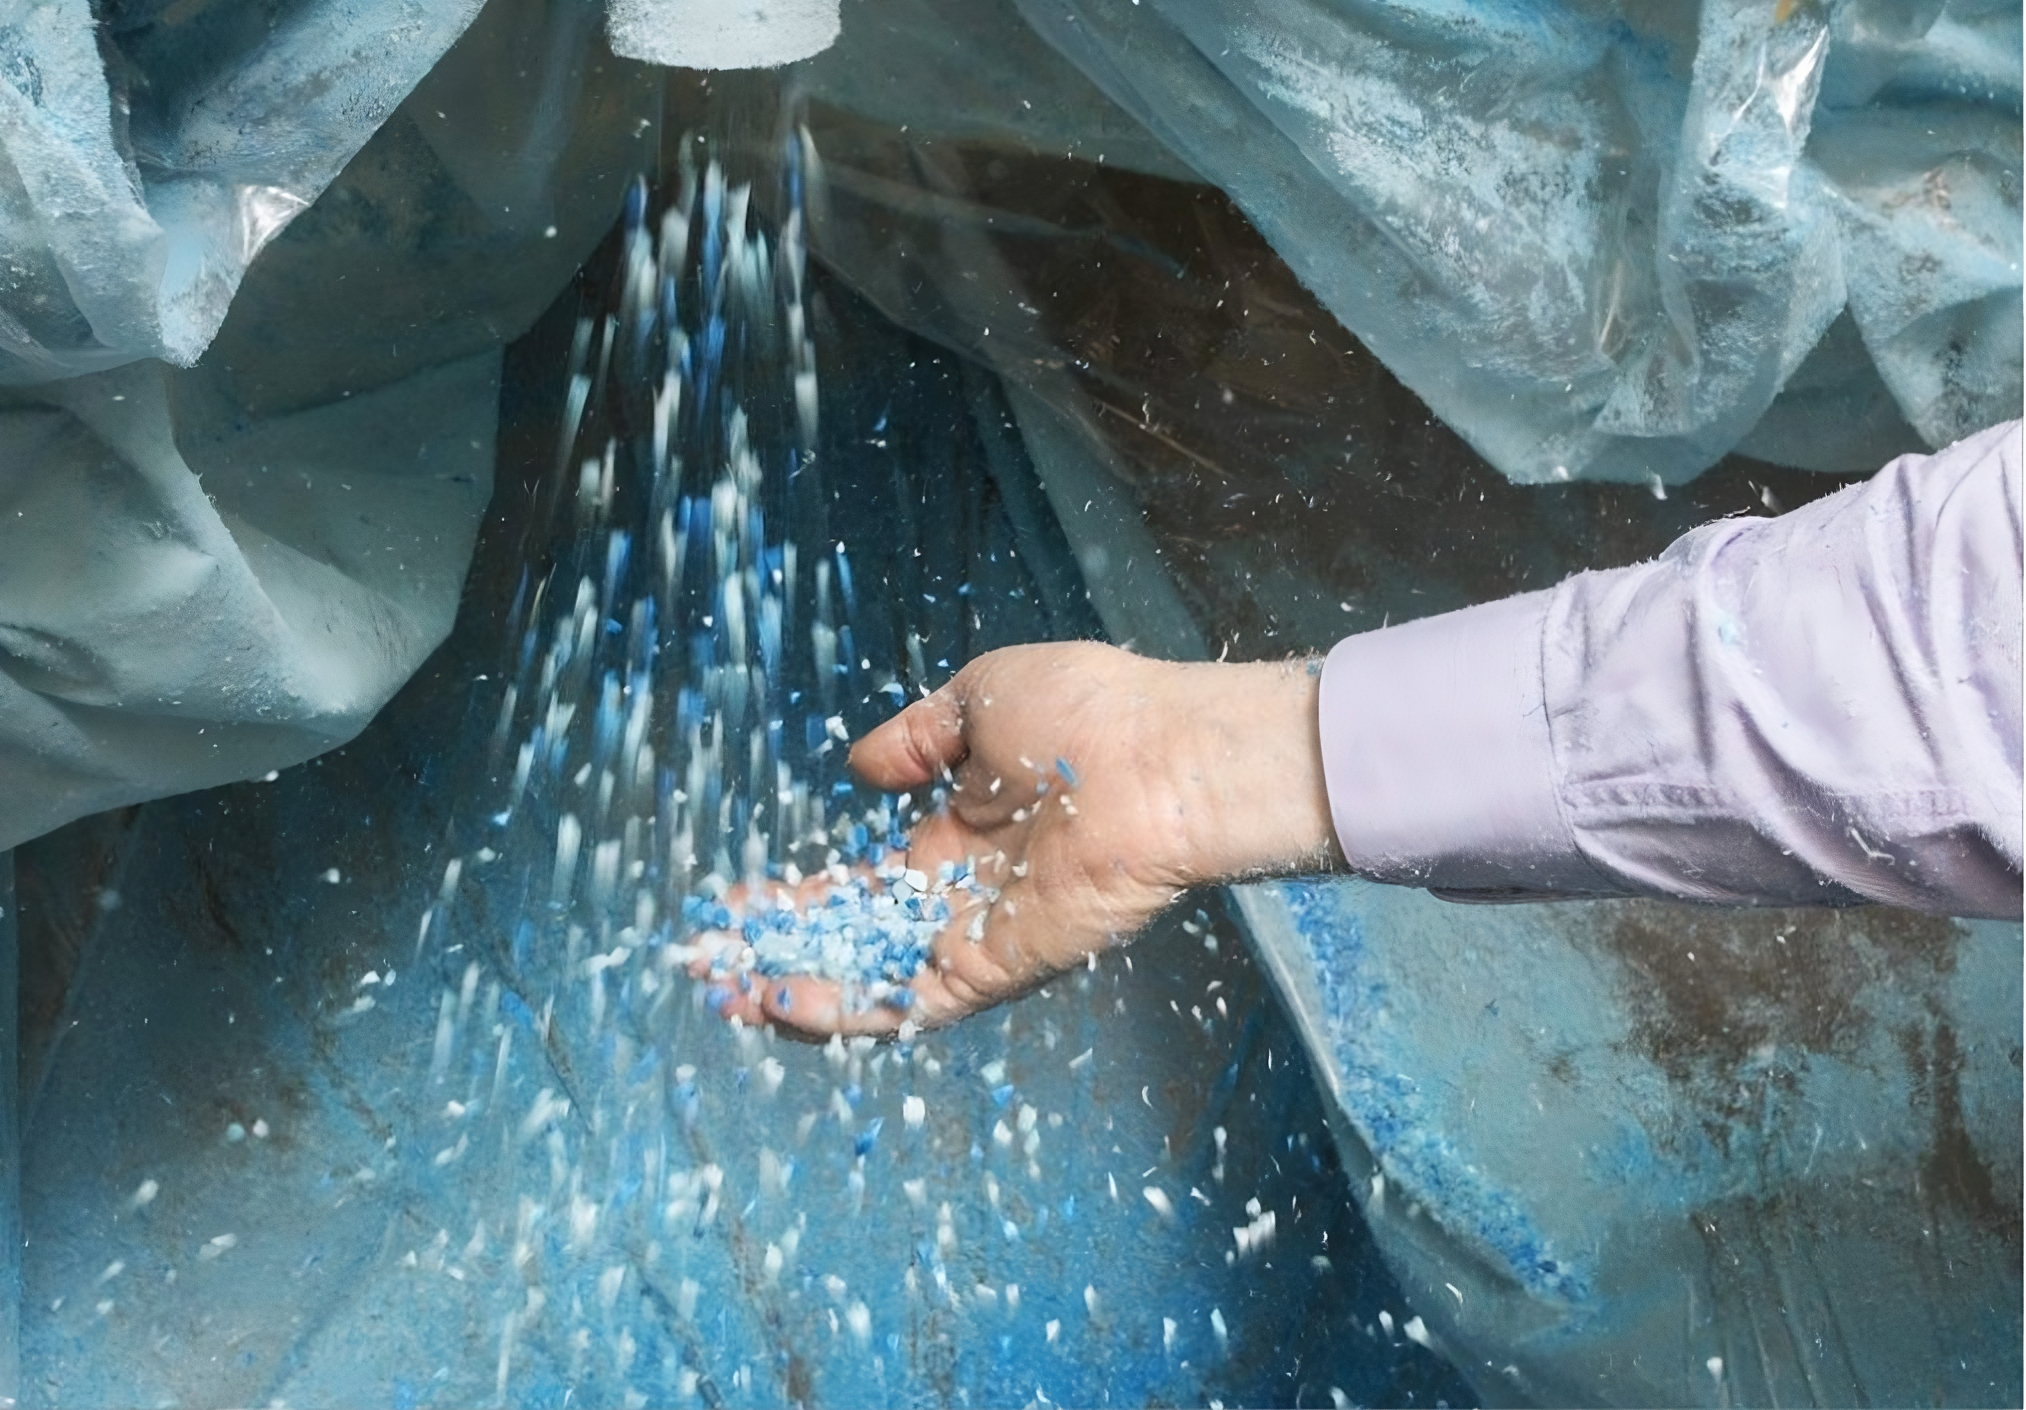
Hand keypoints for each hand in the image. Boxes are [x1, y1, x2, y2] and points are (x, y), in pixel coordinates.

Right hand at [703, 642, 1342, 1035]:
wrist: (1164, 758)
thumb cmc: (1091, 712)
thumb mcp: (981, 698)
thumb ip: (917, 739)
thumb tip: (862, 768)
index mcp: (958, 832)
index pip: (863, 883)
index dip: (800, 897)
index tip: (739, 905)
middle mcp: (961, 893)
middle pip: (856, 939)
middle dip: (782, 951)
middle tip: (710, 962)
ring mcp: (977, 934)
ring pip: (874, 980)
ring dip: (799, 990)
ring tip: (726, 994)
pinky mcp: (996, 967)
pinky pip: (913, 1002)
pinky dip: (849, 1009)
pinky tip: (782, 1000)